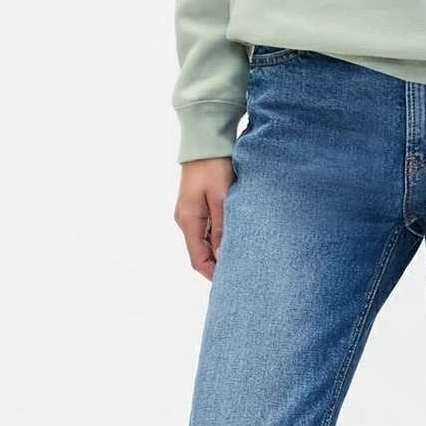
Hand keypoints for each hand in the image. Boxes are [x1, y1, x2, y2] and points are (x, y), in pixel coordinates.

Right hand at [174, 157, 234, 280]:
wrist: (205, 142)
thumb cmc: (214, 167)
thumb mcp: (221, 199)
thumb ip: (221, 229)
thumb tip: (222, 256)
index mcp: (189, 221)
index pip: (198, 260)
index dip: (213, 275)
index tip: (231, 283)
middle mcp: (185, 220)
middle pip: (200, 253)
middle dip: (217, 265)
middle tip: (240, 273)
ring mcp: (189, 213)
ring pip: (203, 242)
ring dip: (218, 251)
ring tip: (240, 257)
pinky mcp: (196, 206)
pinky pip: (205, 230)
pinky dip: (217, 238)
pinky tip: (233, 239)